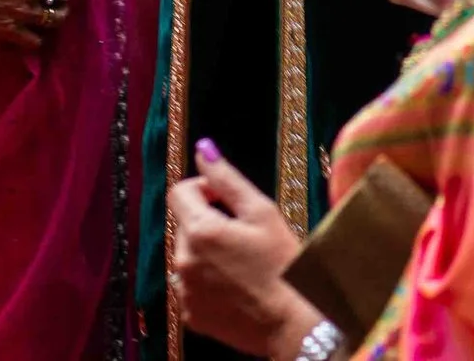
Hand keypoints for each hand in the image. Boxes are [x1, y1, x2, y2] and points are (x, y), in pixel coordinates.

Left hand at [169, 142, 326, 358]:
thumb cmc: (284, 264)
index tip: (227, 200)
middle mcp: (183, 261)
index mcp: (200, 231)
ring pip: (188, 255)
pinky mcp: (191, 315)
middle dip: (208, 221)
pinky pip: (191, 285)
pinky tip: (236, 285)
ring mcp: (185, 292)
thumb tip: (204, 149)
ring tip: (242, 262)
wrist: (293, 324)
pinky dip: (207, 280)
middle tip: (244, 234)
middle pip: (184, 224)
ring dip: (206, 251)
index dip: (203, 188)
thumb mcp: (262, 212)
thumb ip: (227, 179)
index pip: (179, 192)